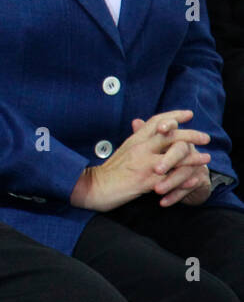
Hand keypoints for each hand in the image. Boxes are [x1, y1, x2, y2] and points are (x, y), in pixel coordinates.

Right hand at [69, 110, 212, 212]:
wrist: (94, 187)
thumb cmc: (109, 171)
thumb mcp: (123, 150)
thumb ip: (135, 138)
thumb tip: (140, 124)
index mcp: (134, 139)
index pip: (156, 121)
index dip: (173, 116)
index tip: (188, 114)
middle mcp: (139, 147)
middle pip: (170, 135)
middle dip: (191, 135)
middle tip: (205, 137)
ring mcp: (143, 163)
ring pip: (174, 155)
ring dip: (193, 157)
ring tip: (206, 158)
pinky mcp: (146, 180)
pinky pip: (171, 178)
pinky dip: (185, 179)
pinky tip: (195, 180)